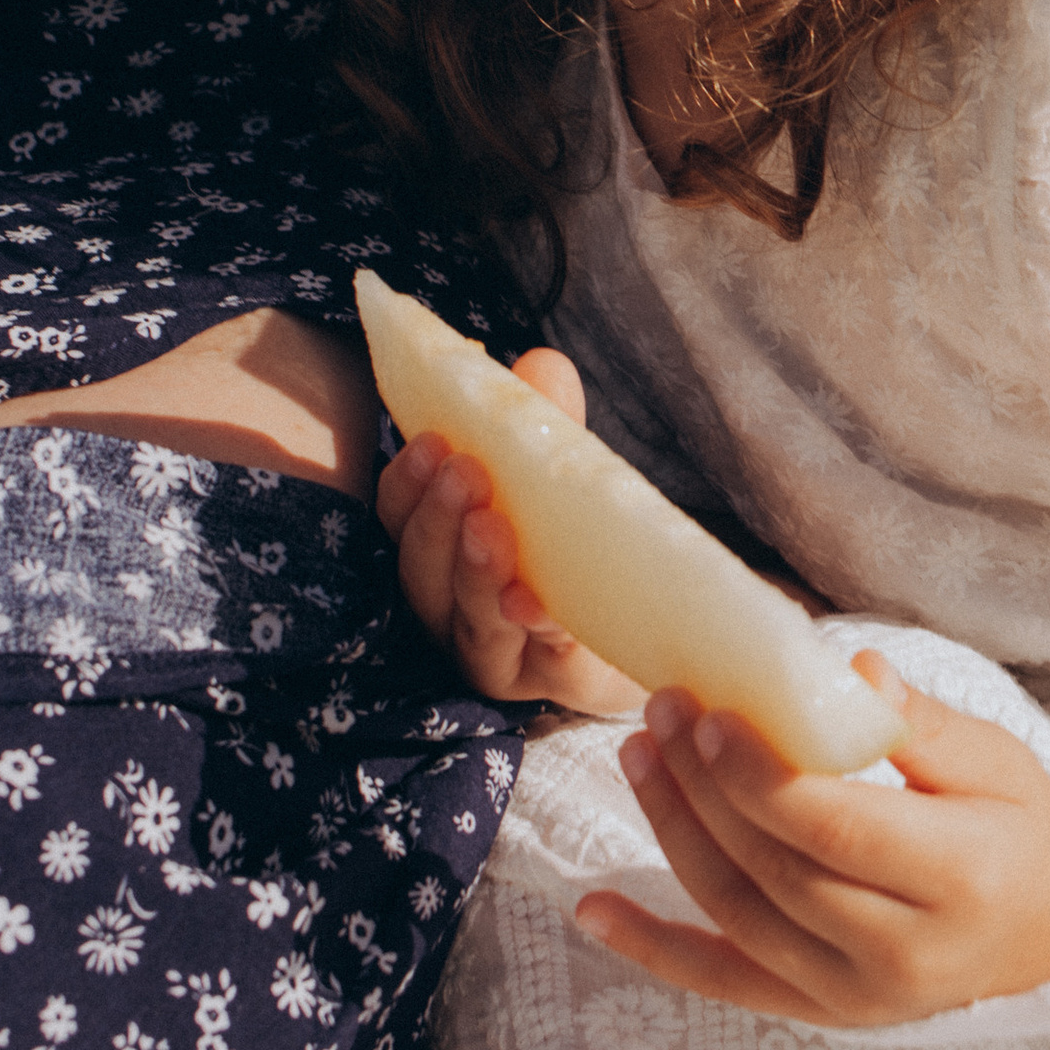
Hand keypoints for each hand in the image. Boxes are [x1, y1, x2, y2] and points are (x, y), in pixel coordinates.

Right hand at [376, 348, 649, 715]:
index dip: (407, 485)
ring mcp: (503, 657)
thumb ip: (546, 425)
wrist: (650, 620)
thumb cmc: (581, 539)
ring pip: (471, 625)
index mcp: (439, 555)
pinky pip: (545, 663)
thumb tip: (541, 364)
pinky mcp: (558, 685)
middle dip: (438, 524)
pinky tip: (543, 608)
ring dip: (477, 577)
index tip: (430, 442)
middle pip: (423, 577)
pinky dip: (542, 632)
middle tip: (464, 473)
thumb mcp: (562, 474)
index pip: (400, 522)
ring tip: (493, 531)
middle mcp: (454, 614)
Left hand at [578, 655, 1049, 1024]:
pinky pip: (726, 982)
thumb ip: (920, 724)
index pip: (833, 829)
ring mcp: (861, 996)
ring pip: (739, 918)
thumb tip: (854, 672)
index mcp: (957, 879)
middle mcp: (903, 954)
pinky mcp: (828, 1014)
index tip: (710, 713)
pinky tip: (594, 910)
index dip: (759, 776)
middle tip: (663, 712)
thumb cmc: (1025, 823)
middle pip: (774, 871)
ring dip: (675, 837)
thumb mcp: (995, 758)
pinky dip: (655, 947)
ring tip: (638, 760)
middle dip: (705, 789)